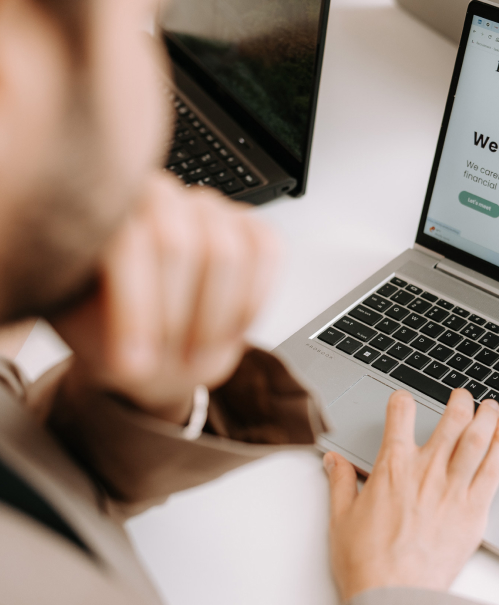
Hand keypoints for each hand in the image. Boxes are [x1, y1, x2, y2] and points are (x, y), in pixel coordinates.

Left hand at [50, 173, 279, 423]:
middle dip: (177, 317)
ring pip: (226, 252)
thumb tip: (93, 295)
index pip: (123, 243)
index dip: (135, 309)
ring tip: (197, 355)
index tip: (133, 364)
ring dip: (216, 318)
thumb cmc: (107, 332)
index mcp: (101, 208)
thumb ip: (91, 302)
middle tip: (168, 364)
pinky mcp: (252, 226)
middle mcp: (157, 194)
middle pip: (176, 243)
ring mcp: (209, 208)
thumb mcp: (80, 326)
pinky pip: (267, 253)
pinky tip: (230, 329)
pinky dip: (252, 301)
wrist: (145, 345)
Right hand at [323, 389, 498, 600]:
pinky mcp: (474, 509)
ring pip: (476, 438)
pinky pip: (494, 467)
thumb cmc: (367, 561)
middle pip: (451, 420)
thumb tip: (334, 461)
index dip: (402, 401)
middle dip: (459, 402)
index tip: (405, 400)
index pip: (400, 416)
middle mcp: (426, 470)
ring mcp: (453, 488)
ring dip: (485, 415)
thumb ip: (340, 482)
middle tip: (463, 396)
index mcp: (392, 466)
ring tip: (490, 405)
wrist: (394, 595)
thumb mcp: (342, 517)